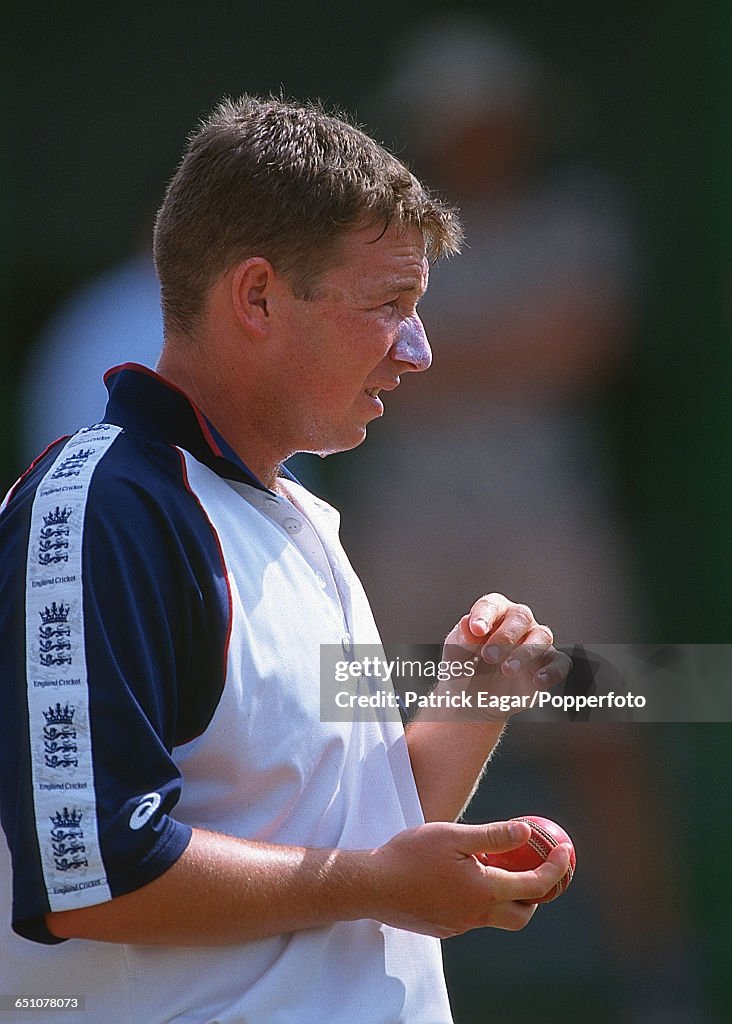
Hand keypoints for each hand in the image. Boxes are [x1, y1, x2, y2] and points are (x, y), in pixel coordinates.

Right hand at [367, 819, 571, 937]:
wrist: (371, 885)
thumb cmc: (410, 855)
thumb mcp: (453, 836)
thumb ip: (492, 836)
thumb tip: (526, 831)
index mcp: (483, 891)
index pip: (534, 886)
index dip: (556, 868)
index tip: (565, 851)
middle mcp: (476, 915)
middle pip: (521, 915)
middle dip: (535, 896)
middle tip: (533, 869)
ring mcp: (458, 925)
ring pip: (494, 916)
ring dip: (503, 896)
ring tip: (491, 867)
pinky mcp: (443, 928)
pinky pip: (471, 917)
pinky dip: (478, 900)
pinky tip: (459, 878)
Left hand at [443, 593, 571, 719]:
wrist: (474, 701)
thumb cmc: (465, 669)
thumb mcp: (455, 655)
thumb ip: (460, 639)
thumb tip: (466, 624)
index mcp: (493, 613)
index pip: (492, 605)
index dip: (484, 615)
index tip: (476, 630)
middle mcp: (516, 623)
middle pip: (521, 617)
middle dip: (505, 636)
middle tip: (489, 656)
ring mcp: (535, 643)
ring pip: (542, 636)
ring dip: (525, 652)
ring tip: (507, 670)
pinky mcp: (547, 665)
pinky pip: (559, 662)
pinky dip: (552, 671)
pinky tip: (537, 681)